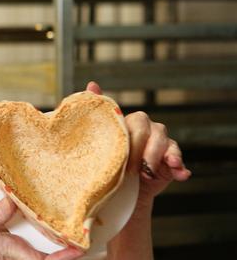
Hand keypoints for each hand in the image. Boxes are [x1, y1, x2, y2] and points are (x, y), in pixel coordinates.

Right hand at [0, 197, 82, 259]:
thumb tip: (16, 197)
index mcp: (11, 251)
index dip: (65, 256)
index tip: (80, 247)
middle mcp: (15, 255)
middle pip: (47, 255)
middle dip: (66, 246)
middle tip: (83, 229)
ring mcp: (12, 252)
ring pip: (40, 250)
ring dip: (54, 240)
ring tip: (68, 223)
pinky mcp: (8, 247)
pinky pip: (30, 244)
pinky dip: (40, 234)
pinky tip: (44, 221)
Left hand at [85, 82, 191, 205]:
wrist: (120, 187)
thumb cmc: (109, 161)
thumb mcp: (99, 139)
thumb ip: (99, 112)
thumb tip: (92, 84)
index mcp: (131, 123)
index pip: (137, 124)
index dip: (133, 142)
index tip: (125, 160)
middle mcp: (149, 129)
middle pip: (154, 133)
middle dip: (145, 152)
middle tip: (134, 170)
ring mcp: (162, 144)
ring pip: (168, 144)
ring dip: (159, 159)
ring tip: (148, 174)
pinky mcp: (172, 160)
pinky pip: (179, 160)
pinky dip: (181, 168)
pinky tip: (180, 174)